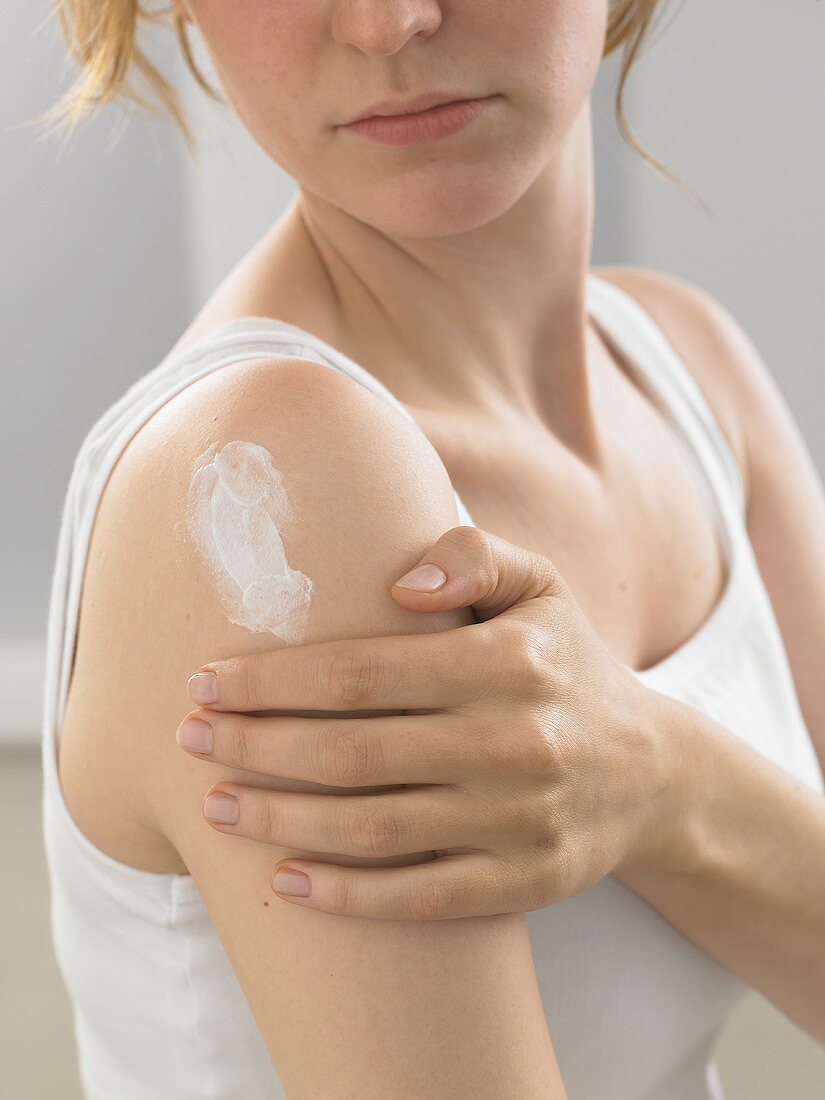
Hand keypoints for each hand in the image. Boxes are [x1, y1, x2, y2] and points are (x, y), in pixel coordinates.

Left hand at [177, 526, 684, 919]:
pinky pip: (423, 898)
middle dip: (257, 746)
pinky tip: (285, 884)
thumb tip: (395, 578)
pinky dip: (348, 897)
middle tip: (189, 739)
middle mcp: (516, 740)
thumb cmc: (567, 666)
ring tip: (215, 807)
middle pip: (355, 750)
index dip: (274, 679)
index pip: (364, 670)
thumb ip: (473, 556)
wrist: (653, 771)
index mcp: (510, 661)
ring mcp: (520, 819)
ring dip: (282, 822)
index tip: (207, 680)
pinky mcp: (525, 881)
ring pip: (376, 827)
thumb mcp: (541, 587)